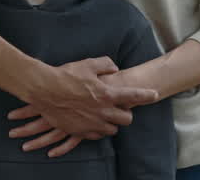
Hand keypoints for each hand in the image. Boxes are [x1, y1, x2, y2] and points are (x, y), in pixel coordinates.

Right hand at [6, 58, 156, 153]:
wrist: (43, 89)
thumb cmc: (66, 75)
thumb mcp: (87, 64)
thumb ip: (105, 64)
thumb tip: (114, 68)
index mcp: (106, 94)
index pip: (133, 96)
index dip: (147, 95)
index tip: (155, 94)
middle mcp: (102, 112)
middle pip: (127, 119)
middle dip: (126, 113)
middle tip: (120, 107)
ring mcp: (91, 124)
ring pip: (112, 130)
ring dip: (112, 123)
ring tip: (105, 115)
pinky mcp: (80, 131)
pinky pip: (96, 135)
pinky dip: (98, 129)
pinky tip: (93, 121)